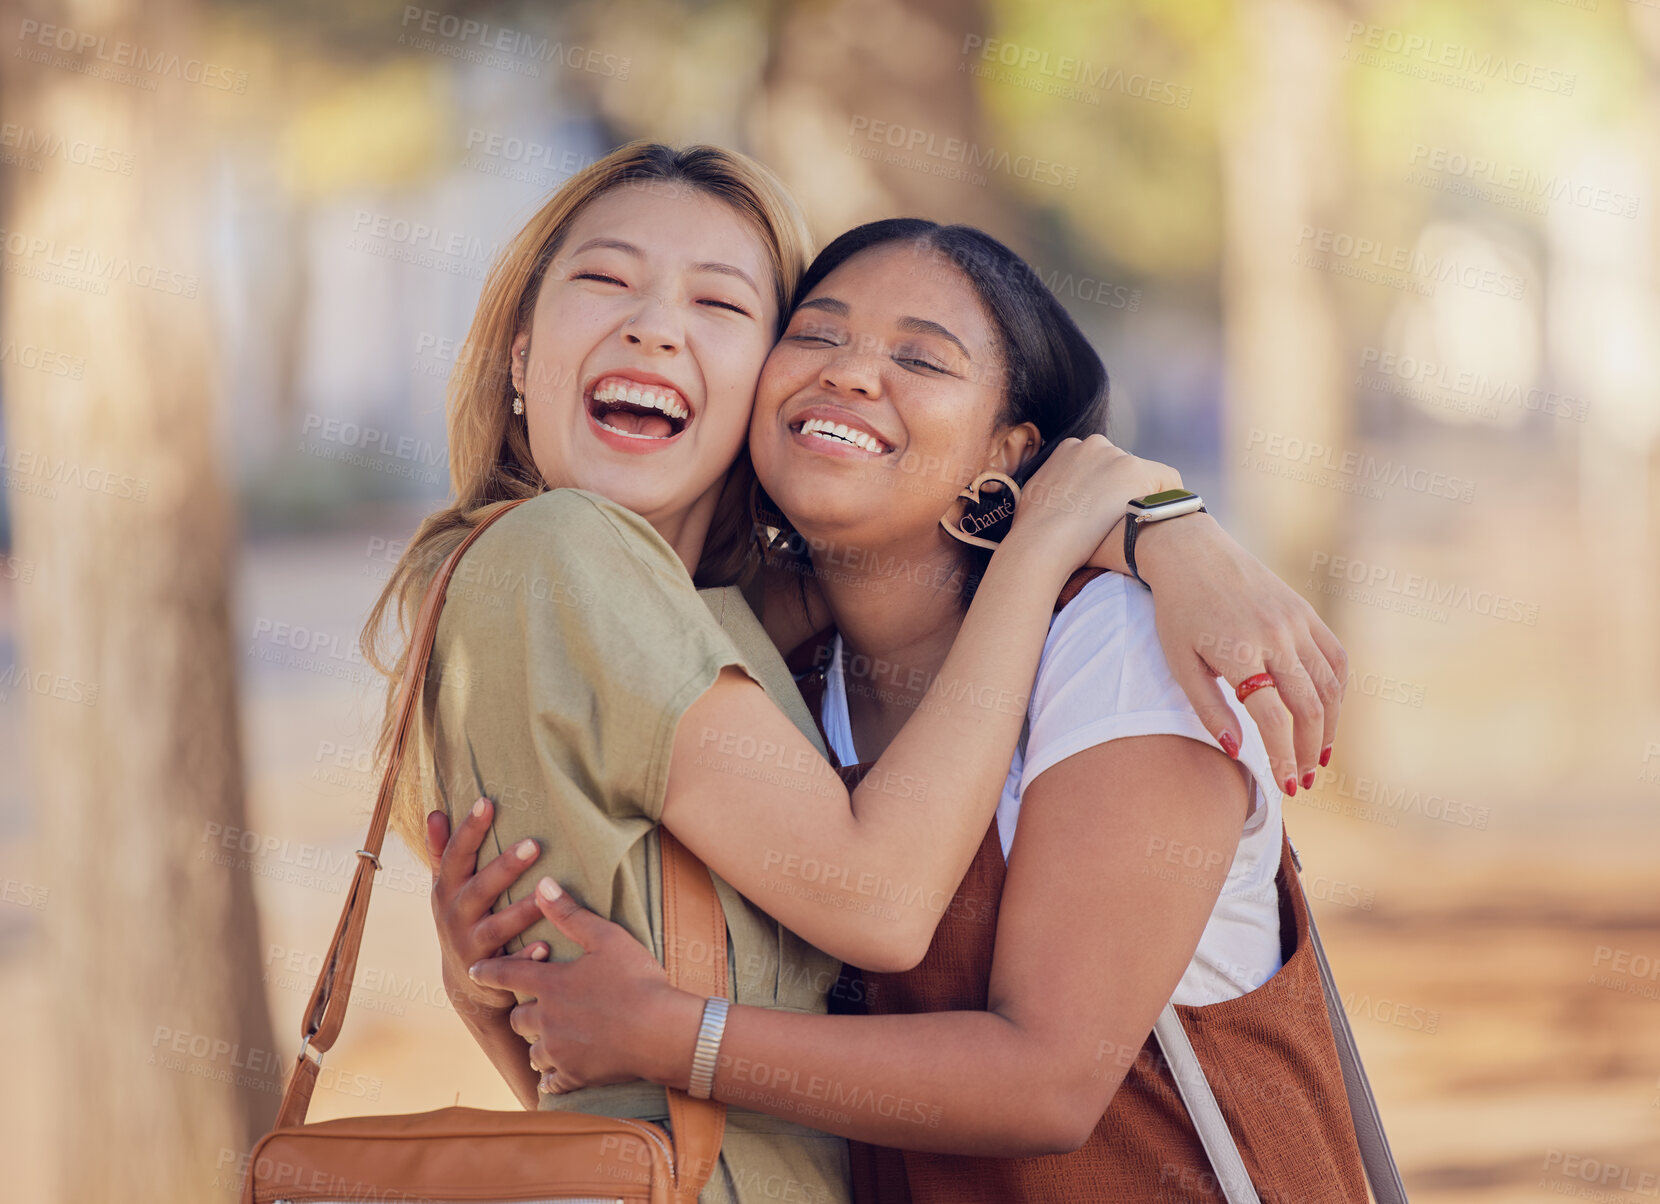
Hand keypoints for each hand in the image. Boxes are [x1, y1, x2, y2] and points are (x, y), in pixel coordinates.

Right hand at [428, 798, 550, 1021]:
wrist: (463, 982)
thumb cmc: (461, 919)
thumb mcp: (446, 887)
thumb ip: (442, 851)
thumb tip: (433, 811)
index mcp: (447, 890)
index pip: (456, 856)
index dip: (469, 830)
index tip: (486, 802)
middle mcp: (455, 917)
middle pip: (480, 890)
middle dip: (504, 867)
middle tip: (534, 844)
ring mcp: (471, 947)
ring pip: (497, 928)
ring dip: (521, 911)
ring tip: (546, 894)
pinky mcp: (491, 974)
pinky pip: (509, 966)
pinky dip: (525, 957)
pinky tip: (546, 947)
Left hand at [468, 878, 697, 1096]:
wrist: (662, 1032)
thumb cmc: (638, 980)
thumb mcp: (607, 938)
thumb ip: (571, 914)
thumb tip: (542, 884)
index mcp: (551, 984)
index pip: (507, 975)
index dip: (488, 972)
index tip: (474, 972)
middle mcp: (547, 1019)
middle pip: (518, 1018)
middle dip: (522, 1013)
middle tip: (531, 1010)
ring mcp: (560, 1051)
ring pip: (533, 1051)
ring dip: (538, 1044)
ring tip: (547, 1041)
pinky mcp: (575, 1075)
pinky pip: (552, 1081)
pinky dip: (552, 1077)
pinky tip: (557, 1075)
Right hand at [1005, 435, 1170, 572]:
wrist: (1041, 543)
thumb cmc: (1031, 530)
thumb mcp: (1038, 496)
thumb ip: (1054, 489)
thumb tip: (1058, 500)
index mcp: (1069, 449)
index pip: (1102, 464)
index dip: (1108, 490)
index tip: (1110, 510)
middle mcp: (1094, 445)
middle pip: (1123, 466)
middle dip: (1125, 491)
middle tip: (1127, 522)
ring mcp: (1116, 456)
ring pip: (1145, 474)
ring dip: (1145, 496)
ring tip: (1146, 524)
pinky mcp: (1136, 471)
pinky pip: (1169, 480)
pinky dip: (1171, 498)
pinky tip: (1167, 518)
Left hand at [1134, 515, 1346, 794]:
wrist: (1190, 552)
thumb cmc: (1177, 612)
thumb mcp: (1180, 663)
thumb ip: (1209, 709)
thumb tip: (1238, 752)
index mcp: (1238, 651)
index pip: (1272, 718)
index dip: (1283, 757)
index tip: (1287, 785)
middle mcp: (1274, 636)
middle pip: (1308, 706)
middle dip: (1309, 750)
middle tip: (1304, 780)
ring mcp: (1295, 621)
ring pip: (1329, 685)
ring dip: (1330, 726)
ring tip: (1319, 756)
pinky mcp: (1305, 611)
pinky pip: (1335, 657)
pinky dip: (1338, 689)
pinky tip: (1329, 712)